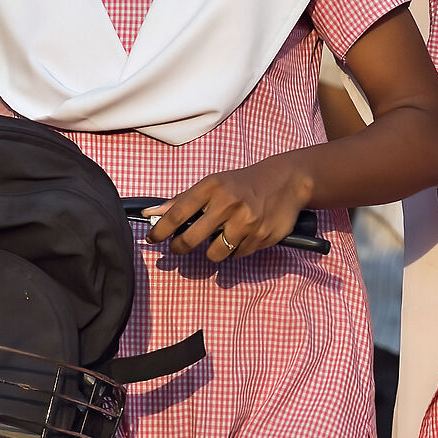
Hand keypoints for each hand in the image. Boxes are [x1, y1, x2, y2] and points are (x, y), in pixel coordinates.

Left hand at [147, 155, 314, 262]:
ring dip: (212, 251)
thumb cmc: (243, 183)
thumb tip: (151, 214)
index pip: (178, 213)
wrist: (286, 181)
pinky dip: (235, 250)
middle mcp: (229, 203)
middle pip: (192, 239)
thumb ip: (183, 200)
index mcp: (213, 186)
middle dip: (180, 247)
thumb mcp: (213, 184)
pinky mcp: (262, 236)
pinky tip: (242, 235)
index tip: (152, 238)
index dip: (161, 229)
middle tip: (179, 247)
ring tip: (219, 238)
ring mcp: (247, 222)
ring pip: (215, 253)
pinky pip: (238, 255)